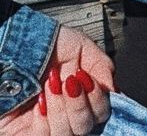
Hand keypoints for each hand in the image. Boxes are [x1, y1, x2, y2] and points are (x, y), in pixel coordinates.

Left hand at [0, 23, 115, 134]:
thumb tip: (115, 89)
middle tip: (71, 81)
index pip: (102, 111)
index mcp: (82, 92)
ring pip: (68, 133)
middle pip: (88, 126)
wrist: (10, 42)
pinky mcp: (26, 134)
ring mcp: (47, 124)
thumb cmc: (40, 41)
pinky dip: (45, 118)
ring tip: (51, 83)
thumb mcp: (77, 45)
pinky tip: (41, 97)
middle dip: (81, 104)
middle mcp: (67, 110)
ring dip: (62, 107)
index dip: (100, 101)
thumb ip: (101, 64)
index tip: (90, 81)